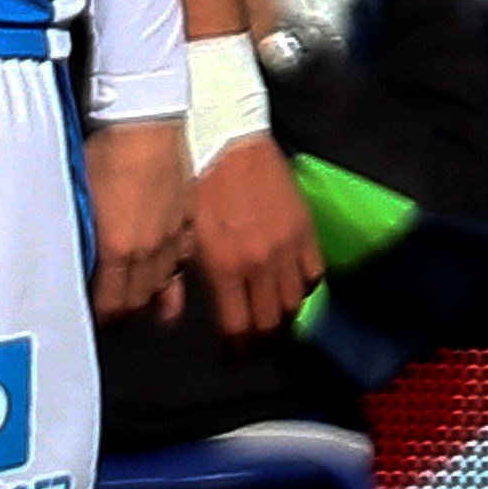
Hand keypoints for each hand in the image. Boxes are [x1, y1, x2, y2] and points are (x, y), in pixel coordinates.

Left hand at [85, 119, 196, 324]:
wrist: (144, 115)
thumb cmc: (104, 149)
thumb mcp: (79, 196)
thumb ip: (80, 237)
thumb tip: (73, 261)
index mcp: (116, 247)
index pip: (110, 302)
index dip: (100, 315)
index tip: (91, 316)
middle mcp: (148, 249)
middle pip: (138, 299)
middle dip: (123, 311)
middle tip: (110, 313)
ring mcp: (172, 234)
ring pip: (163, 282)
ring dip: (148, 295)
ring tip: (136, 299)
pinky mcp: (188, 216)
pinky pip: (183, 256)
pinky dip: (172, 270)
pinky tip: (164, 272)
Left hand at [180, 125, 324, 343]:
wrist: (223, 132)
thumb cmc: (191, 179)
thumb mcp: (179, 231)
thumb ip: (180, 277)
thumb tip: (174, 315)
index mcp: (226, 267)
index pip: (238, 328)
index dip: (237, 350)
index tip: (231, 356)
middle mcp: (261, 263)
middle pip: (271, 322)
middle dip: (261, 340)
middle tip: (253, 344)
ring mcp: (287, 245)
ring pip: (295, 301)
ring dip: (284, 317)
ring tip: (273, 321)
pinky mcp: (304, 226)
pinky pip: (314, 271)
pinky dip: (305, 286)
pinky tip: (293, 286)